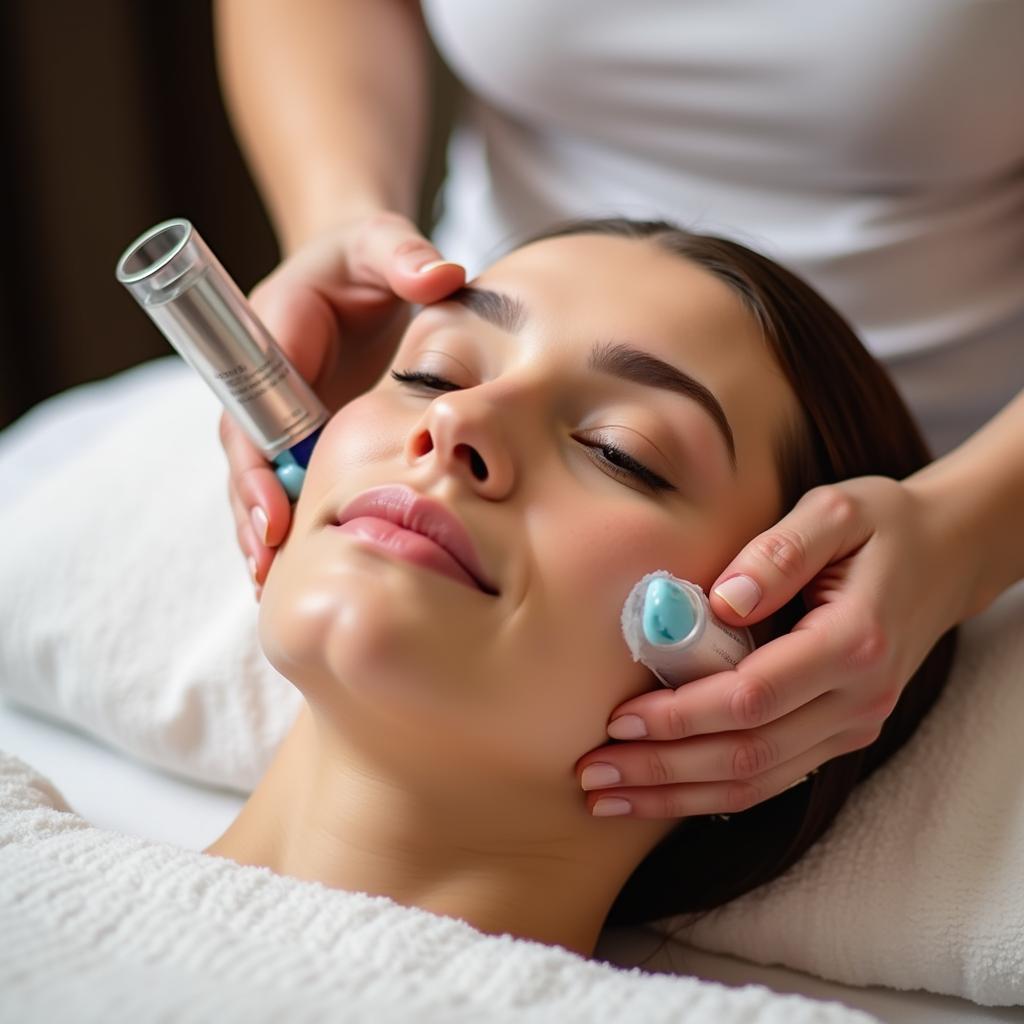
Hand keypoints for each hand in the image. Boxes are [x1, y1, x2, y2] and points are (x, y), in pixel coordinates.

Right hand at [220, 212, 464, 592]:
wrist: (359, 276)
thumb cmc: (365, 256)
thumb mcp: (380, 243)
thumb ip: (404, 254)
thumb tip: (442, 275)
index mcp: (271, 340)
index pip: (251, 413)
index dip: (258, 468)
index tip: (275, 515)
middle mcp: (265, 388)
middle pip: (248, 463)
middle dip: (254, 517)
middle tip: (270, 571)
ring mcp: (283, 419)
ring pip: (264, 485)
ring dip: (267, 536)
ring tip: (277, 590)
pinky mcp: (303, 439)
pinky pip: (293, 487)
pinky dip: (294, 530)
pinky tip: (305, 574)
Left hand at [575, 477, 965, 817]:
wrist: (944, 558)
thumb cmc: (881, 527)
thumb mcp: (834, 511)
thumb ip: (779, 552)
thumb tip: (720, 602)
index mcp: (853, 642)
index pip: (752, 697)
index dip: (681, 715)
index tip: (619, 720)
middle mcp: (857, 698)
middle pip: (748, 754)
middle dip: (663, 770)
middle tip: (592, 774)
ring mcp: (853, 725)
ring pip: (757, 782)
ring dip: (678, 795)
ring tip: (609, 796)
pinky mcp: (840, 734)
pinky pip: (773, 777)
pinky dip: (712, 793)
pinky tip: (662, 793)